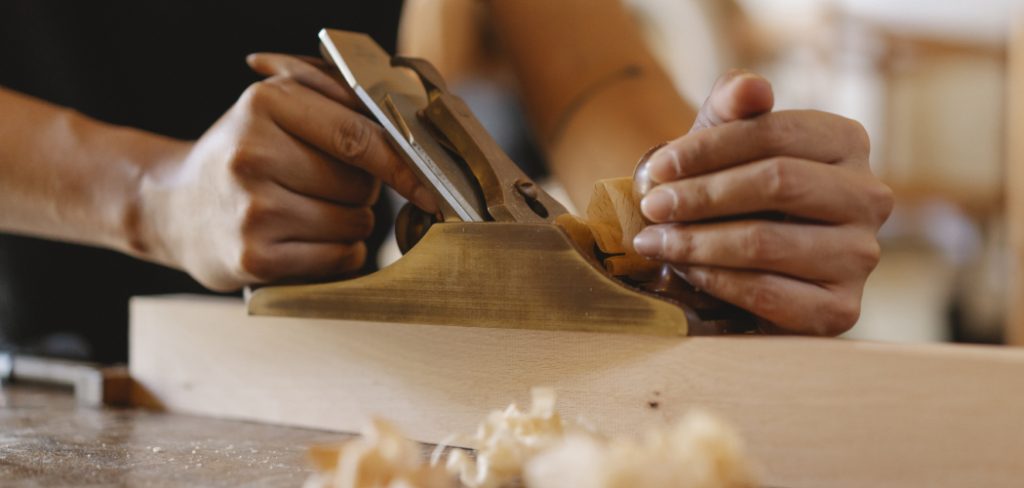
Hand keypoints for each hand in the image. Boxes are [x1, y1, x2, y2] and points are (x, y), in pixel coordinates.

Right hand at [138, 54, 435, 290]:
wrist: (172, 208)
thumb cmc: (241, 155)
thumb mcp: (274, 106)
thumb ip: (335, 97)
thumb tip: (406, 122)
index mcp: (266, 104)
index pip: (358, 136)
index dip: (403, 163)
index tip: (428, 183)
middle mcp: (254, 154)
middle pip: (359, 184)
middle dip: (363, 190)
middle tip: (329, 187)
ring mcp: (252, 209)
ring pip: (353, 223)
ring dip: (350, 223)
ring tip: (311, 212)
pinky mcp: (255, 257)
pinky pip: (338, 257)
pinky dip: (339, 253)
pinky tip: (308, 240)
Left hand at [632, 70, 893, 334]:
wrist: (733, 257)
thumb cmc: (727, 189)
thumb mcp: (721, 141)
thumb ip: (731, 105)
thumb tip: (750, 87)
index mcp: (847, 142)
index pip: (775, 132)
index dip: (709, 148)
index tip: (657, 167)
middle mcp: (869, 197)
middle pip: (776, 182)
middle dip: (701, 195)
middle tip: (650, 207)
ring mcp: (861, 256)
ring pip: (766, 242)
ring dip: (696, 242)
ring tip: (653, 241)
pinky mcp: (841, 310)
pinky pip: (767, 292)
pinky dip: (715, 280)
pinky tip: (684, 270)